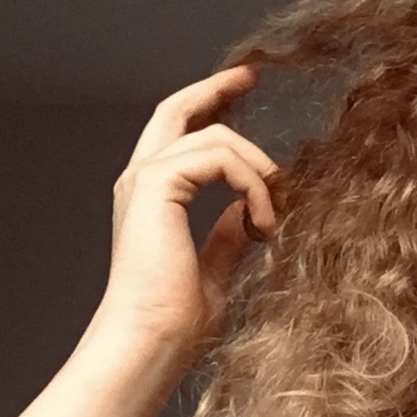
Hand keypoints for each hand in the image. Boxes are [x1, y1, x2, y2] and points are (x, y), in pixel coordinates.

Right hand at [98, 64, 279, 361]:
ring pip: (215, 138)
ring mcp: (145, 179)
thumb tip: (246, 211)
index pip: (180, 134)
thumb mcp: (217, 266)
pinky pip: (219, 157)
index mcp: (152, 197)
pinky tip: (263, 223)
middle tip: (252, 76)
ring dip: (259, 173)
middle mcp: (142, 180)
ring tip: (274, 221)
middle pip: (178, 109)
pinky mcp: (155, 185)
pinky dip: (252, 185)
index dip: (210, 106)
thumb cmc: (177, 320)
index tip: (244, 90)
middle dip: (217, 88)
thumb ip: (228, 232)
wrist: (152, 341)